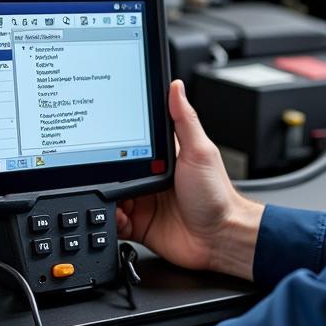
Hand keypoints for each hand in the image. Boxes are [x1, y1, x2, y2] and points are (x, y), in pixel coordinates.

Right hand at [116, 80, 263, 279]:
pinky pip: (115, 221)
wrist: (220, 239)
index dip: (117, 139)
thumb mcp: (200, 151)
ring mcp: (144, 201)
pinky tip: (119, 216)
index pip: (132, 140)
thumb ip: (185, 120)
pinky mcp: (139, 224)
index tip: (105, 136)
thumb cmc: (217, 195)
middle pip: (116, 169)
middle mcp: (150, 177)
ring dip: (106, 197)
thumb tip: (176, 86)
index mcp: (164, 157)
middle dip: (106, 172)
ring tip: (114, 197)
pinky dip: (111, 220)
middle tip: (105, 173)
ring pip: (110, 195)